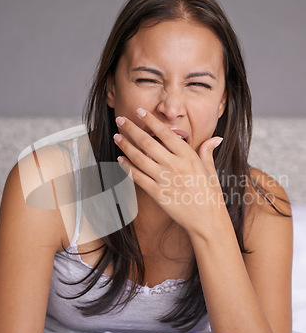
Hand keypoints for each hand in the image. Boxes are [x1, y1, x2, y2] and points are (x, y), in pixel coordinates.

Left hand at [113, 109, 224, 238]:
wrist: (207, 220)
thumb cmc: (210, 195)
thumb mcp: (211, 171)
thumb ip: (207, 152)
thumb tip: (215, 138)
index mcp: (188, 157)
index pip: (166, 133)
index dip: (151, 121)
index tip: (140, 112)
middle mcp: (175, 165)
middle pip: (148, 142)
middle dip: (131, 129)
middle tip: (120, 120)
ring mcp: (164, 180)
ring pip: (139, 158)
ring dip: (125, 146)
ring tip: (116, 137)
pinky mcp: (157, 194)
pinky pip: (138, 177)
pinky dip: (127, 167)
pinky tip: (120, 159)